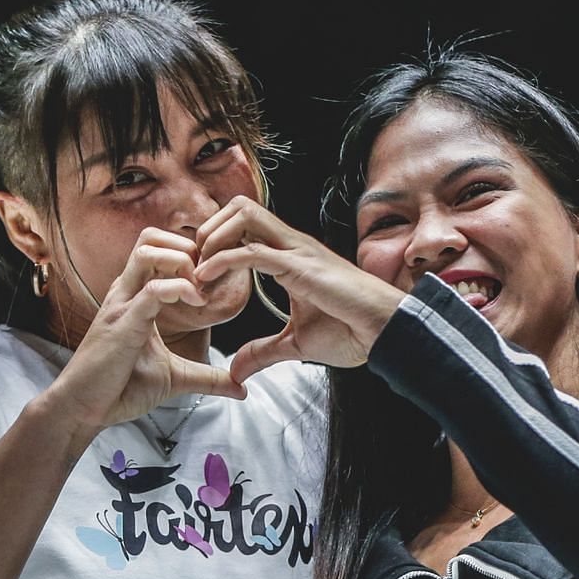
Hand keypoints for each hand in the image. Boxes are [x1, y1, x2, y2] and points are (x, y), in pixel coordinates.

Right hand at [46, 228, 246, 433]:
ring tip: (200, 289)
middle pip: (151, 237)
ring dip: (182, 261)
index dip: (190, 255)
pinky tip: (198, 302)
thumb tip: (241, 388)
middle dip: (186, 247)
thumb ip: (208, 378)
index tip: (213, 280)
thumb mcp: (176, 377)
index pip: (159, 250)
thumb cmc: (121, 388)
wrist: (83, 410)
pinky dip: (180, 288)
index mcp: (136, 296)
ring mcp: (122, 304)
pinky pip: (151, 289)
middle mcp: (126, 292)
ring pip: (148, 251)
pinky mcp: (122, 323)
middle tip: (208, 278)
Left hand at [194, 196, 405, 382]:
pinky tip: (206, 279)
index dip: (216, 241)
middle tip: (195, 266)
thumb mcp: (295, 344)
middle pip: (240, 207)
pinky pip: (253, 251)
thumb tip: (236, 371)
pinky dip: (223, 260)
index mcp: (290, 255)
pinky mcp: (300, 267)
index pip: (245, 225)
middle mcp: (292, 244)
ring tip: (200, 270)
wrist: (384, 332)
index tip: (199, 275)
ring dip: (214, 238)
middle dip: (209, 230)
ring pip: (244, 215)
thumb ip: (262, 353)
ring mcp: (297, 251)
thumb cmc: (350, 331)